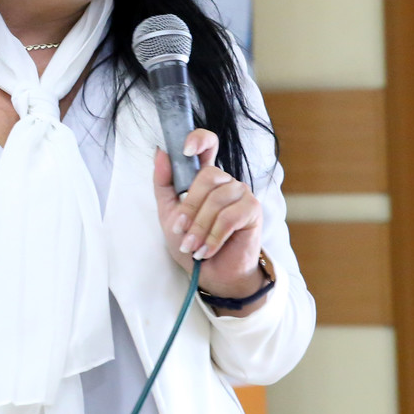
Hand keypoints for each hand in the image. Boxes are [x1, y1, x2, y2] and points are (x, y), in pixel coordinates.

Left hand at [152, 129, 266, 307]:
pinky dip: (213, 237)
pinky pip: (229, 218)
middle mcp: (225, 181)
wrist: (210, 274)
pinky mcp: (253, 210)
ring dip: (200, 228)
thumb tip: (160, 152)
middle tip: (180, 231)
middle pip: (208, 176)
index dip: (199, 139)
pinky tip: (207, 251)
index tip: (185, 150)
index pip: (207, 144)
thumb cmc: (190, 242)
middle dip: (190, 208)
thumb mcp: (168, 214)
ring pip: (217, 199)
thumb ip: (164, 183)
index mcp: (204, 177)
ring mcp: (241, 193)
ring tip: (192, 247)